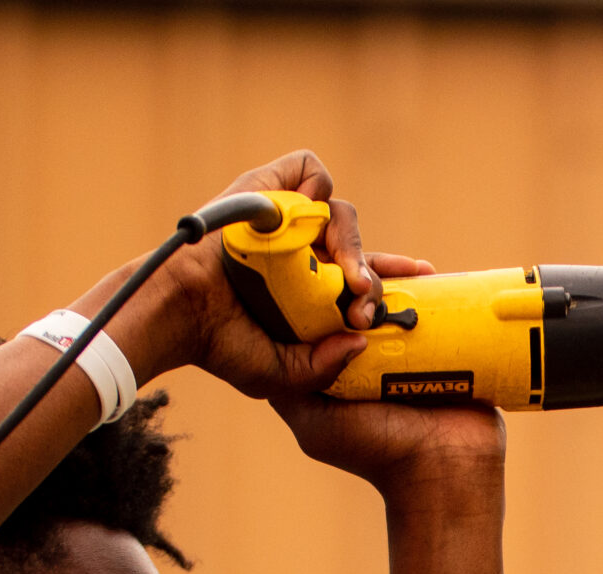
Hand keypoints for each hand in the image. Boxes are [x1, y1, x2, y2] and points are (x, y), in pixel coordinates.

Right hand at [105, 150, 380, 397]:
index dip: (394, 272)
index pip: (364, 273)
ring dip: (350, 242)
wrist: (179, 312)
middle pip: (358, 246)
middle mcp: (302, 250)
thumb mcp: (282, 372)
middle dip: (370, 273)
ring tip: (342, 274)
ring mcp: (286, 220)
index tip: (424, 276)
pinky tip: (308, 219)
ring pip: (342, 213)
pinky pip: (311, 171)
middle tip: (361, 300)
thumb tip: (360, 341)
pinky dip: (316, 187)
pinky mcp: (268, 189)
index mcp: (310, 287)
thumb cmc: (221, 344)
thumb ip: (323, 366)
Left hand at [267, 257, 506, 505]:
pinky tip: (426, 270)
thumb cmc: (376, 452)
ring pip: (390, 294)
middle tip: (368, 284)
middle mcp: (365, 352)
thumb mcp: (316, 423)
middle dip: (360, 280)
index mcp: (334, 368)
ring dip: (393, 276)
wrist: (445, 467)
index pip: (315, 316)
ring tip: (403, 270)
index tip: (321, 269)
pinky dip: (427, 283)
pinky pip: (429, 303)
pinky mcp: (437, 343)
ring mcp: (402, 345)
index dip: (314, 289)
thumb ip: (289, 387)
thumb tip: (281, 333)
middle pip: (354, 297)